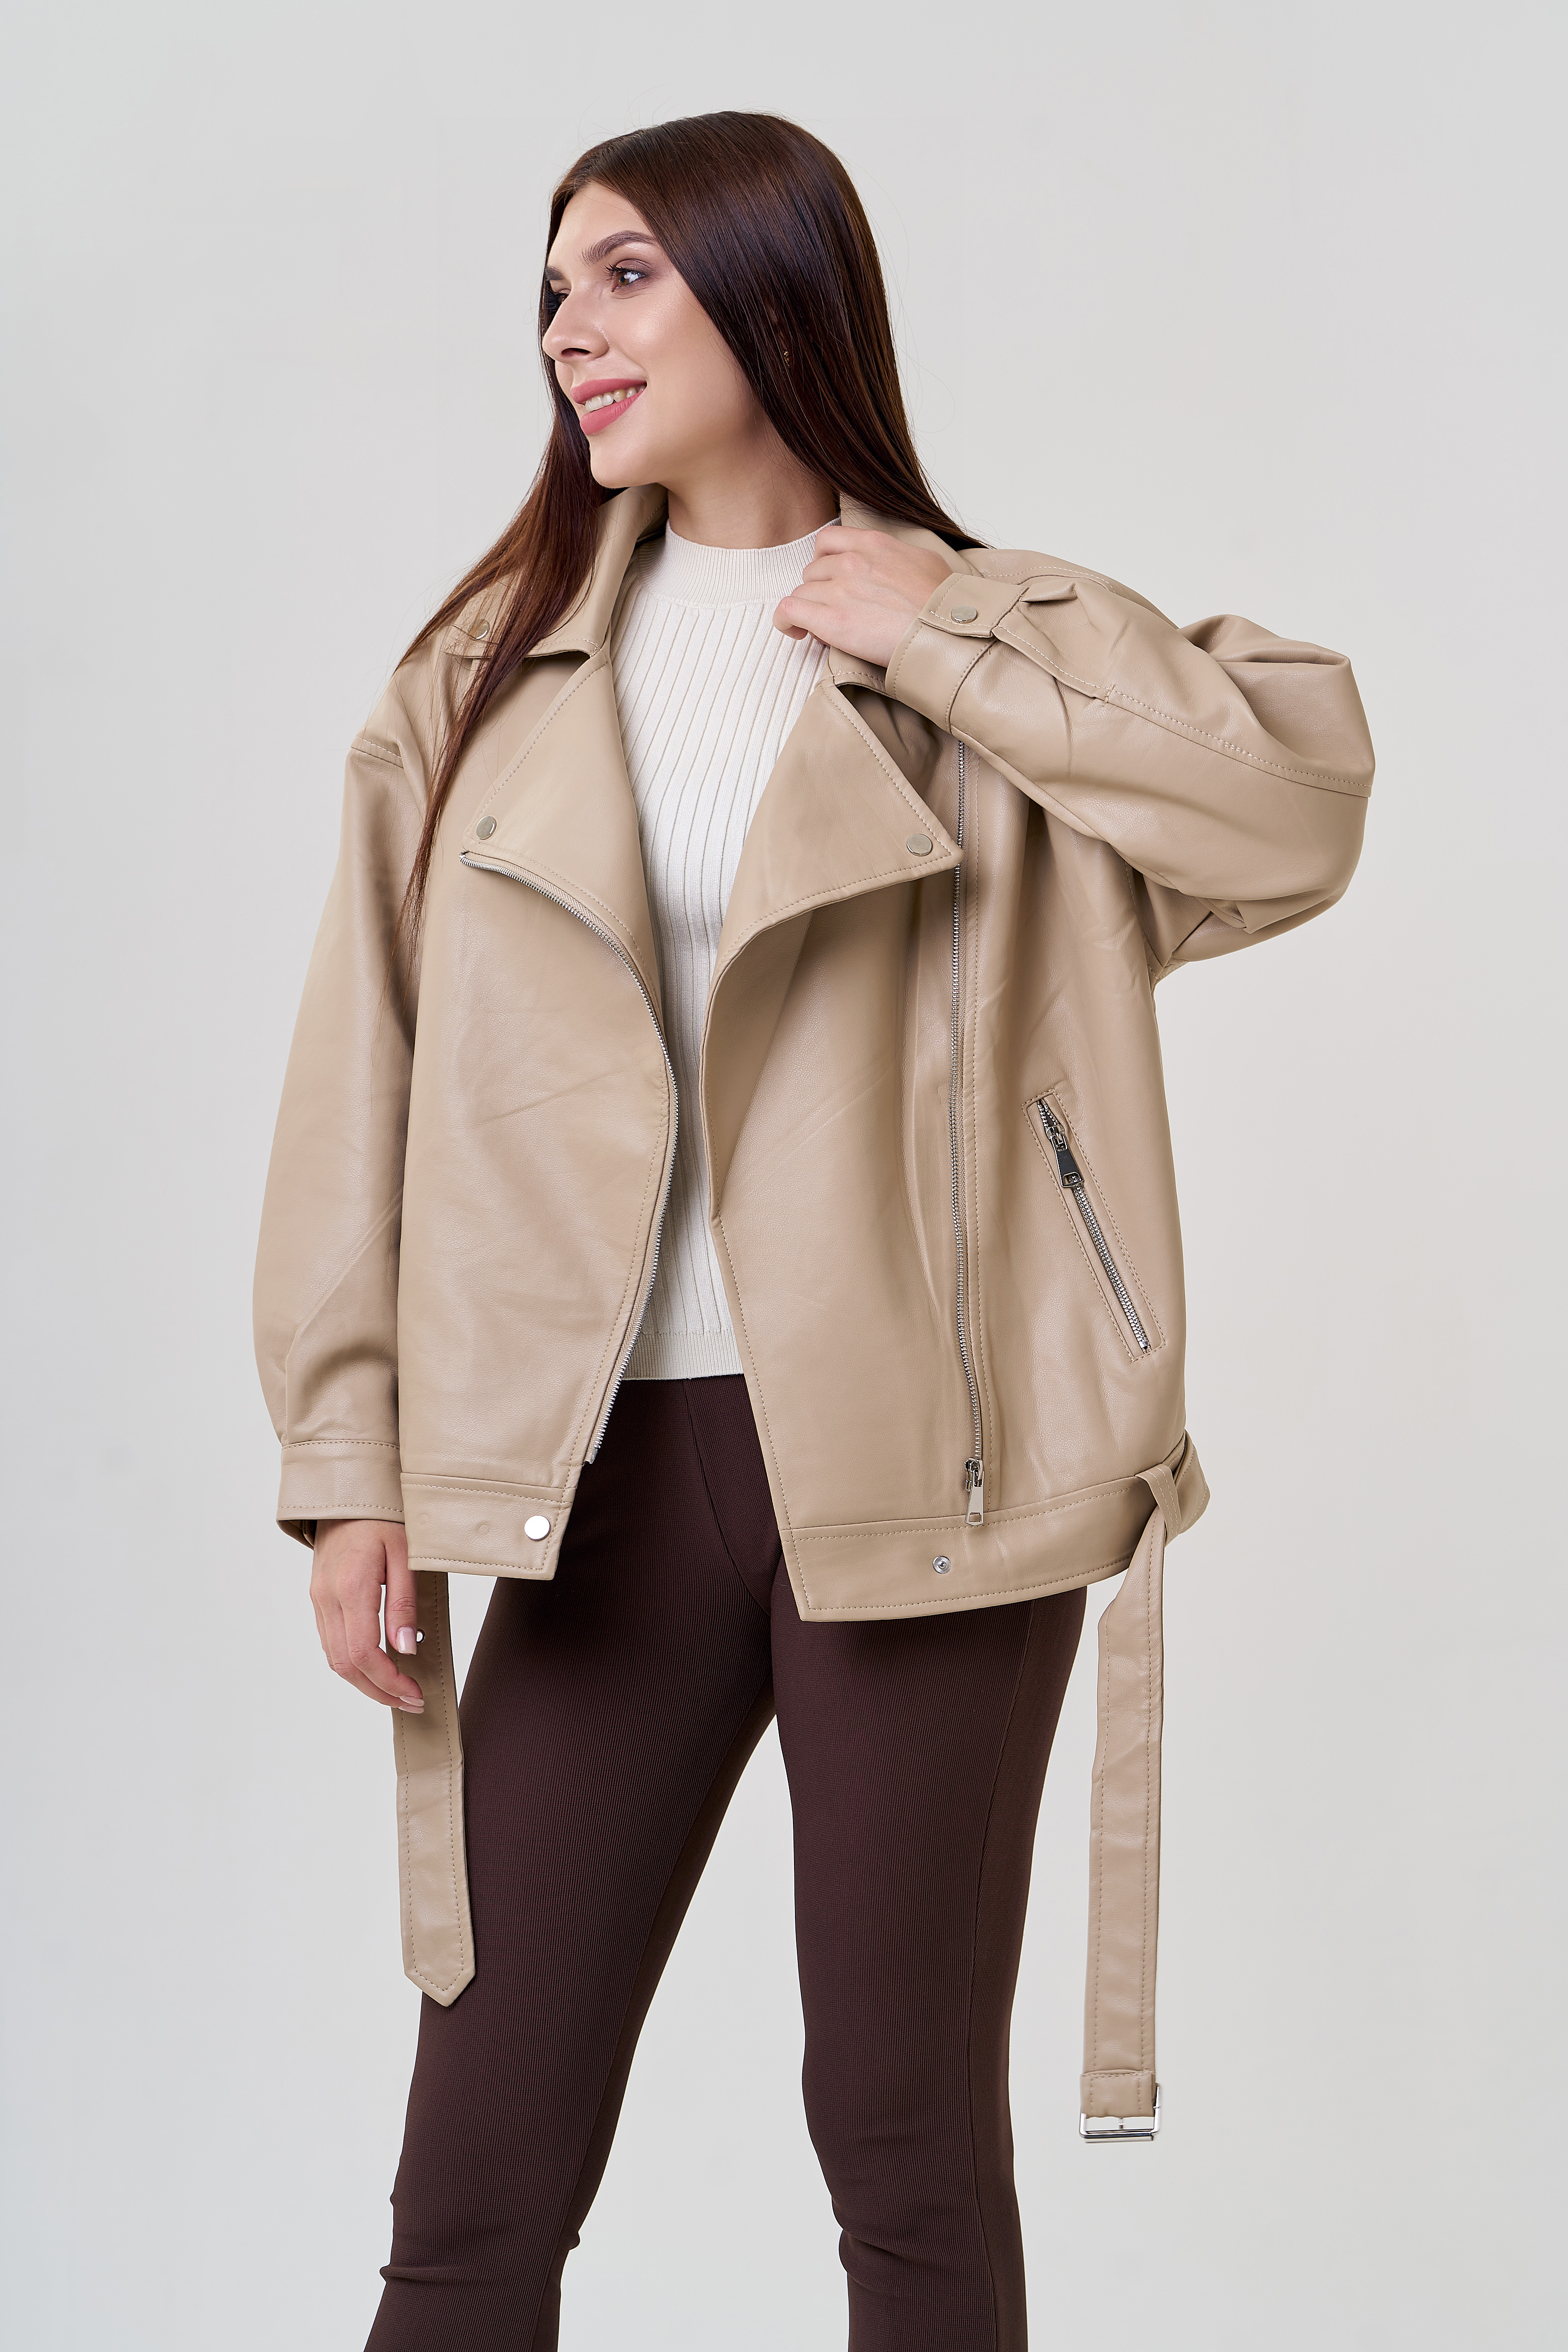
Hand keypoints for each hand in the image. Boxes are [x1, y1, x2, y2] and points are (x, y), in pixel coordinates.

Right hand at [310, 1518, 423, 1711]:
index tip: (414, 1693)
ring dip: (363, 1681)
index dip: (389, 1681)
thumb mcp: (406, 1553)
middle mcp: (327, 1597)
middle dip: (378, 1691)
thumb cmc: (382, 1515)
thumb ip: (404, 1603)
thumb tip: (405, 1649)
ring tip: (396, 1690)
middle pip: (345, 1664)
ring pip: (334, 1657)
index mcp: (350, 1586)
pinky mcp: (318, 1596)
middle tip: (410, 1701)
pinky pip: (330, 1640)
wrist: (348, 1490)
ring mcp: (318, 1598)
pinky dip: (351, 1661)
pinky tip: (375, 1665)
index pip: (364, 1653)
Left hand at [773, 525, 951, 667]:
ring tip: (821, 628)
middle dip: (819, 592)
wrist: (944, 631)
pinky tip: (795, 631)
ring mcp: (838, 590)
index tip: (830, 579)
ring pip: (800, 593)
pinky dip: (785, 620)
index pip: (828, 541)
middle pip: (812, 571)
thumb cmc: (943, 605)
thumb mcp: (927, 563)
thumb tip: (901, 567)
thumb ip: (902, 558)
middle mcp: (851, 562)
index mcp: (873, 544)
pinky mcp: (830, 620)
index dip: (824, 561)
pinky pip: (787, 610)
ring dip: (808, 610)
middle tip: (833, 612)